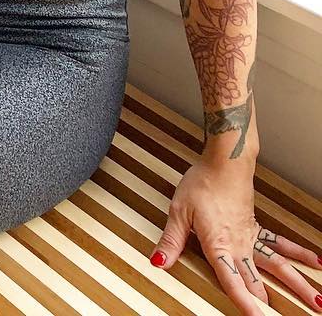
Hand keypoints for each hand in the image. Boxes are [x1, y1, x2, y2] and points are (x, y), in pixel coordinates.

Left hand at [151, 159, 321, 313]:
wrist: (225, 162)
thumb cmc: (201, 182)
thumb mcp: (179, 211)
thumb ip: (171, 240)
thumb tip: (159, 262)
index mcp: (219, 245)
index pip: (231, 281)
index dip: (244, 303)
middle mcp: (240, 246)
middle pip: (257, 282)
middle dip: (268, 305)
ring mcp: (251, 238)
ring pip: (279, 267)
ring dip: (298, 285)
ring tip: (316, 304)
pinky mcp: (256, 229)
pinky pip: (281, 245)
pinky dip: (299, 254)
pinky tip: (315, 262)